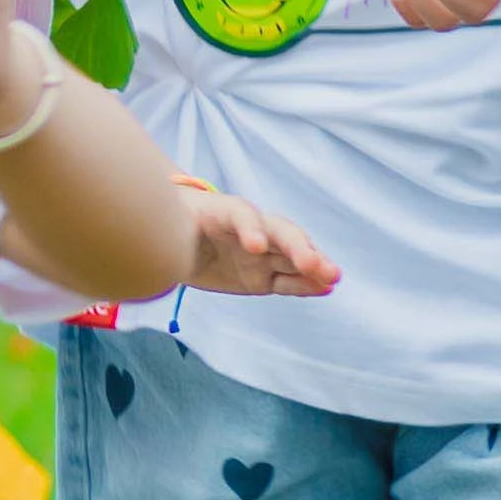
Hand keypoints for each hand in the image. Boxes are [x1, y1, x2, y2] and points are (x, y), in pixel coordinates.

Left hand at [181, 191, 338, 298]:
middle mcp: (253, 231)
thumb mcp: (171, 223)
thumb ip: (177, 228)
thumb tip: (168, 235)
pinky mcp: (262, 279)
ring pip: (292, 258)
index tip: (254, 246)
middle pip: (280, 236)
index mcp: (229, 211)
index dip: (251, 228)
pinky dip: (305, 286)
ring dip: (313, 267)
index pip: (243, 215)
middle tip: (316, 265)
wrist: (179, 242)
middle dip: (299, 249)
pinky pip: (287, 282)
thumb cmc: (177, 225)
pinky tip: (324, 288)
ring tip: (332, 277)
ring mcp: (262, 255)